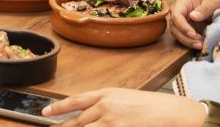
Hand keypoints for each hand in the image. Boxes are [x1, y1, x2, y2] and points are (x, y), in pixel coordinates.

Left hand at [44, 89, 206, 126]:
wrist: (173, 113)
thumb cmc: (153, 106)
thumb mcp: (124, 99)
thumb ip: (105, 106)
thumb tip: (91, 114)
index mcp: (106, 95)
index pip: (75, 101)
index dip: (58, 107)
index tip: (46, 112)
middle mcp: (105, 108)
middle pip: (77, 122)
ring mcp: (111, 123)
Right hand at [168, 0, 219, 49]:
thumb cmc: (215, 1)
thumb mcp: (212, 3)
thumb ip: (204, 9)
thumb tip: (193, 17)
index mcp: (183, 2)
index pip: (176, 15)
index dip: (182, 26)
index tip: (193, 34)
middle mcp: (179, 12)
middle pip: (174, 27)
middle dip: (185, 37)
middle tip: (199, 44)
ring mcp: (182, 21)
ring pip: (177, 34)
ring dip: (188, 42)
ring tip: (201, 46)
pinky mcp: (186, 29)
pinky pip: (184, 38)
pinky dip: (191, 43)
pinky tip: (201, 45)